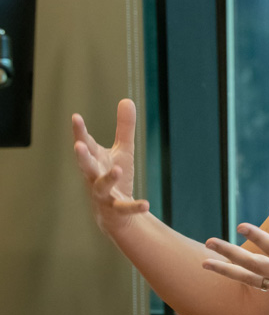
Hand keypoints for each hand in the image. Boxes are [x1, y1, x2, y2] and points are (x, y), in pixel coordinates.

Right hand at [72, 99, 149, 235]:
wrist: (114, 215)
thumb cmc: (115, 177)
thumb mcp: (122, 151)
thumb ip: (124, 128)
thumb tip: (127, 99)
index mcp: (94, 161)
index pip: (85, 144)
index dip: (80, 132)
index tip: (76, 117)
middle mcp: (94, 177)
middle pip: (85, 166)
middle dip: (81, 156)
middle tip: (78, 146)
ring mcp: (104, 195)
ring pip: (101, 187)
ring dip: (108, 179)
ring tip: (117, 170)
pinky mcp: (116, 210)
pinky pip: (125, 208)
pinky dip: (134, 206)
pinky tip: (146, 204)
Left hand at [202, 201, 268, 314]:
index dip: (258, 236)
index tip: (241, 225)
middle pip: (251, 265)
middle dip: (228, 254)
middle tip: (209, 243)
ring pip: (248, 278)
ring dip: (225, 270)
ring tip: (204, 263)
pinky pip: (257, 284)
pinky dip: (241, 277)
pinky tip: (230, 271)